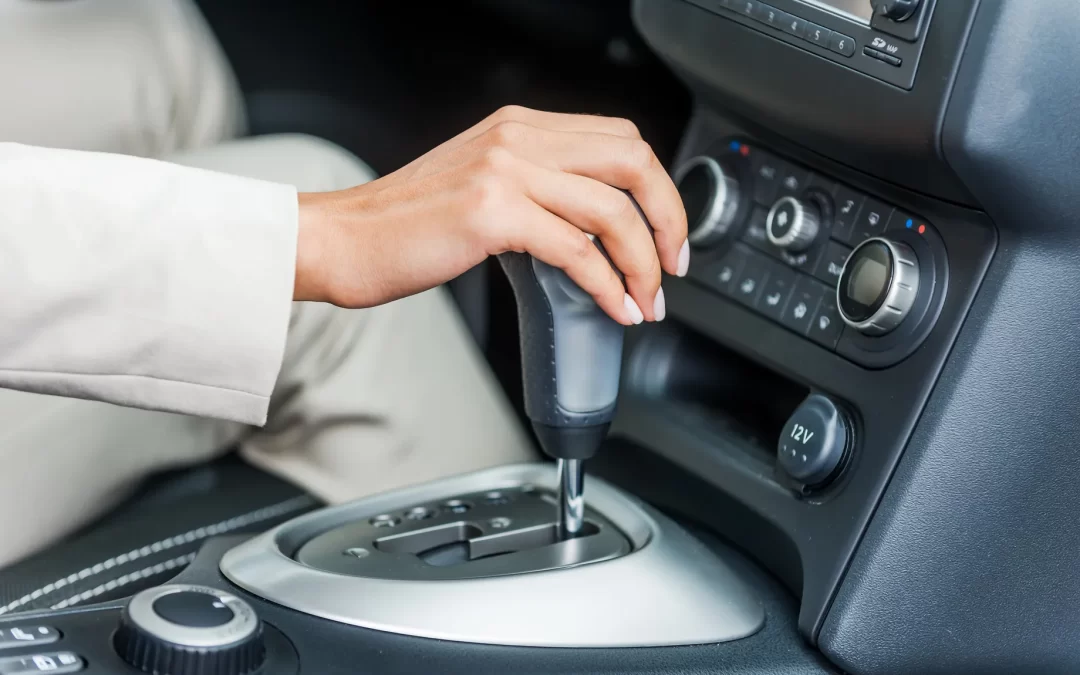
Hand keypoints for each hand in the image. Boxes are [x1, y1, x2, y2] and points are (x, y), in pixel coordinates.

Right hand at [294, 105, 688, 324]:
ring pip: (612, 210)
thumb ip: (534, 187)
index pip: (620, 139)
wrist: (343, 240)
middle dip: (669, 219)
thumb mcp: (479, 184)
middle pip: (633, 162)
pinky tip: (616, 309)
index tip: (666, 233)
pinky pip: (577, 250)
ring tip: (647, 301)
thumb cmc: (405, 225)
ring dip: (643, 264)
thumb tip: (591, 228)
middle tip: (673, 266)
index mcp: (520, 127)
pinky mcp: (491, 214)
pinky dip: (608, 286)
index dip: (658, 188)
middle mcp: (518, 138)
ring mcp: (504, 171)